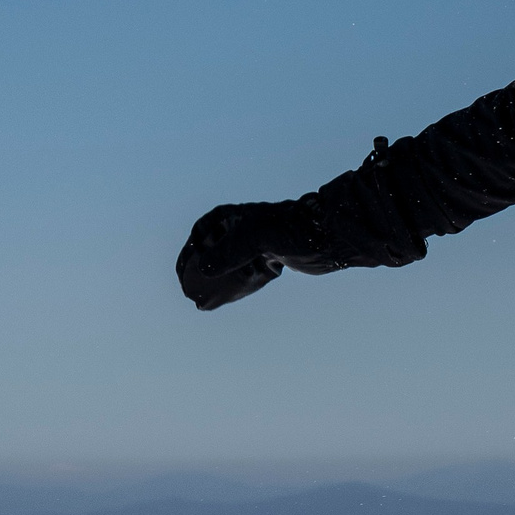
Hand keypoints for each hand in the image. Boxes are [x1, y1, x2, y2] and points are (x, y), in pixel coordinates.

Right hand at [176, 200, 325, 310]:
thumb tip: (204, 269)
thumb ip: (230, 251)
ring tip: (204, 299)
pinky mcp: (271, 257)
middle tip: (190, 291)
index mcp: (235, 215)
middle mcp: (243, 227)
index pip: (201, 233)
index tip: (183, 274)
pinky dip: (235, 285)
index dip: (189, 253)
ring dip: (216, 280)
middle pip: (212, 250)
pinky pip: (245, 272)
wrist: (331, 235)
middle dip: (200, 270)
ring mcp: (257, 243)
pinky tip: (227, 299)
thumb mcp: (257, 237)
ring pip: (228, 263)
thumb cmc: (294, 229)